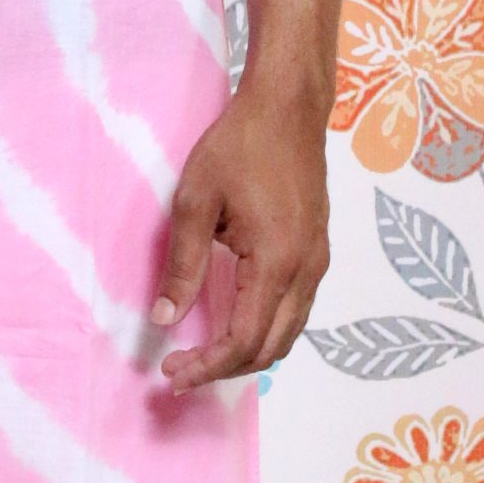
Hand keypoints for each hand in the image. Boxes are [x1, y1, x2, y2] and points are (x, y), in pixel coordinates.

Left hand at [148, 83, 330, 394]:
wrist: (289, 107)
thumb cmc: (239, 145)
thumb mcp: (196, 201)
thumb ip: (183, 264)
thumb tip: (165, 318)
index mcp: (276, 261)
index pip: (244, 340)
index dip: (208, 366)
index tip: (172, 375)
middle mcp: (307, 270)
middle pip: (271, 348)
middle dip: (225, 369)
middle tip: (180, 371)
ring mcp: (318, 261)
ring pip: (288, 333)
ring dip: (247, 352)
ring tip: (202, 354)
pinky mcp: (318, 250)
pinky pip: (296, 309)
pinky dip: (266, 329)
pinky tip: (234, 321)